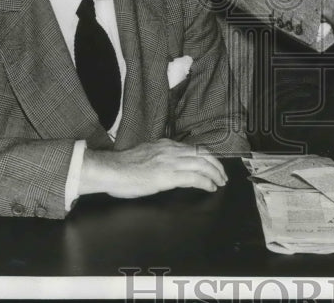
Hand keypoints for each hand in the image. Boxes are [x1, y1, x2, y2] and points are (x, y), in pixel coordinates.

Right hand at [80, 139, 226, 197]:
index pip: (194, 148)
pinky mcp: (167, 176)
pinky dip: (205, 182)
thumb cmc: (122, 166)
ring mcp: (170, 162)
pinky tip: (210, 187)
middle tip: (223, 176)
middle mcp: (171, 150)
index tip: (214, 165)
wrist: (110, 170)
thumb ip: (160, 156)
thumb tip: (169, 164)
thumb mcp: (146, 154)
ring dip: (215, 174)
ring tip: (220, 182)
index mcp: (165, 145)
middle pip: (203, 154)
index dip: (208, 157)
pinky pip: (194, 177)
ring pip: (202, 165)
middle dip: (216, 165)